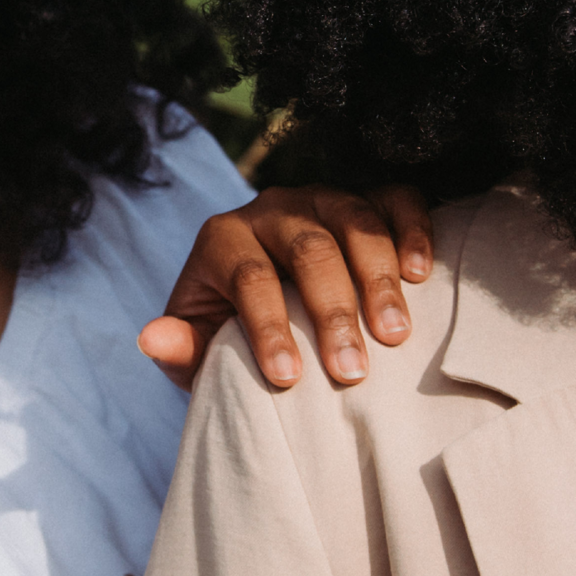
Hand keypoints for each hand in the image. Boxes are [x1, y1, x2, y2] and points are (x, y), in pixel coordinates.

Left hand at [139, 185, 434, 390]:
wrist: (274, 302)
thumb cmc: (235, 333)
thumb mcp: (202, 348)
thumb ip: (182, 348)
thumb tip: (154, 339)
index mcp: (223, 238)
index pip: (248, 277)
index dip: (268, 327)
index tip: (288, 378)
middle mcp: (271, 207)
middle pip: (308, 249)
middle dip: (332, 312)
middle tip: (351, 370)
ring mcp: (322, 196)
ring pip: (353, 221)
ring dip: (377, 278)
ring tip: (395, 334)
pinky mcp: (366, 197)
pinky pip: (394, 199)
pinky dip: (412, 229)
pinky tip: (421, 274)